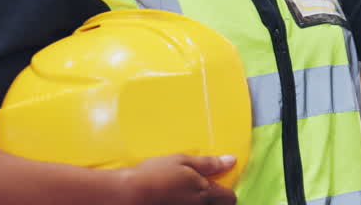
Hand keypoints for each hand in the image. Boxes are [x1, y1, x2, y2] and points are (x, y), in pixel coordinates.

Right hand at [117, 154, 237, 204]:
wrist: (128, 193)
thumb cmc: (156, 173)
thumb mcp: (183, 161)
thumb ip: (209, 163)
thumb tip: (232, 160)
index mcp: (205, 192)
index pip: (229, 198)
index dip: (228, 192)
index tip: (220, 186)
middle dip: (216, 201)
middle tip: (204, 192)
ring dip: (201, 203)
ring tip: (187, 195)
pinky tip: (176, 200)